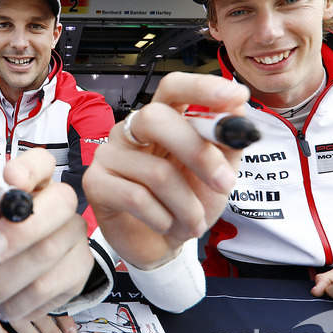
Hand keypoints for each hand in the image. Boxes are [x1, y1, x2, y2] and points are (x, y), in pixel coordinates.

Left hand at [0, 148, 92, 321]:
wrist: (4, 281)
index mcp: (33, 182)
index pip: (42, 162)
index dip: (30, 169)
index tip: (11, 180)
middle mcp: (61, 203)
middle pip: (59, 205)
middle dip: (20, 231)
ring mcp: (75, 235)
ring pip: (49, 252)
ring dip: (8, 279)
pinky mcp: (81, 267)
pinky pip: (52, 285)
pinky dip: (21, 300)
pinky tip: (7, 305)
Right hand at [83, 72, 249, 269]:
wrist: (161, 245)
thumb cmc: (186, 205)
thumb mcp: (218, 175)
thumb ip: (227, 144)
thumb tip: (237, 112)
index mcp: (162, 119)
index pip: (173, 87)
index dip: (201, 87)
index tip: (235, 97)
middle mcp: (131, 130)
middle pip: (156, 118)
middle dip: (197, 152)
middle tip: (224, 182)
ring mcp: (109, 154)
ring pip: (155, 172)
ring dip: (187, 205)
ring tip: (194, 222)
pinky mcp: (95, 183)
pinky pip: (135, 198)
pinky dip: (162, 218)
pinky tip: (165, 224)